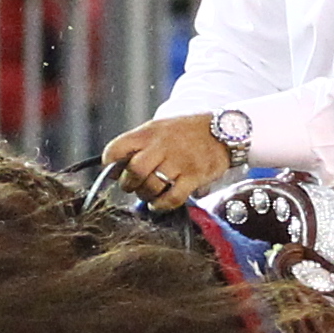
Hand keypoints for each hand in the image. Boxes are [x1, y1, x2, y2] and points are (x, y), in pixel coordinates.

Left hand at [96, 111, 240, 207]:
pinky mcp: (194, 176)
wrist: (223, 131)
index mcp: (149, 132)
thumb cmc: (187, 132)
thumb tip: (115, 170)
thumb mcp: (159, 128)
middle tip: (132, 186)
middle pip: (134, 171)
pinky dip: (161, 204)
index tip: (114, 171)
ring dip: (145, 195)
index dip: (110, 163)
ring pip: (151, 186)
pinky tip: (158, 203)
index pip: (117, 148)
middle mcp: (162, 146)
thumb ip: (138, 144)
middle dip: (129, 184)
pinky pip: (171, 198)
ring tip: (148, 194)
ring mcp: (179, 162)